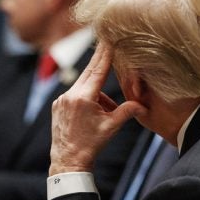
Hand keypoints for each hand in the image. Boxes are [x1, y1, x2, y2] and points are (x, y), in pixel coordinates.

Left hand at [49, 43, 143, 174]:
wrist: (68, 161)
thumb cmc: (91, 145)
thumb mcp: (112, 127)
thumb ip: (128, 111)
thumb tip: (142, 105)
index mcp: (84, 98)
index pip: (98, 70)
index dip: (105, 54)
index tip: (108, 38)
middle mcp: (70, 95)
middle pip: (89, 72)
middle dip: (100, 61)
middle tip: (107, 43)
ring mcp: (61, 100)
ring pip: (83, 86)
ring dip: (96, 91)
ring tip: (105, 111)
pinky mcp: (57, 105)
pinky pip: (75, 95)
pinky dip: (86, 98)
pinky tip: (92, 112)